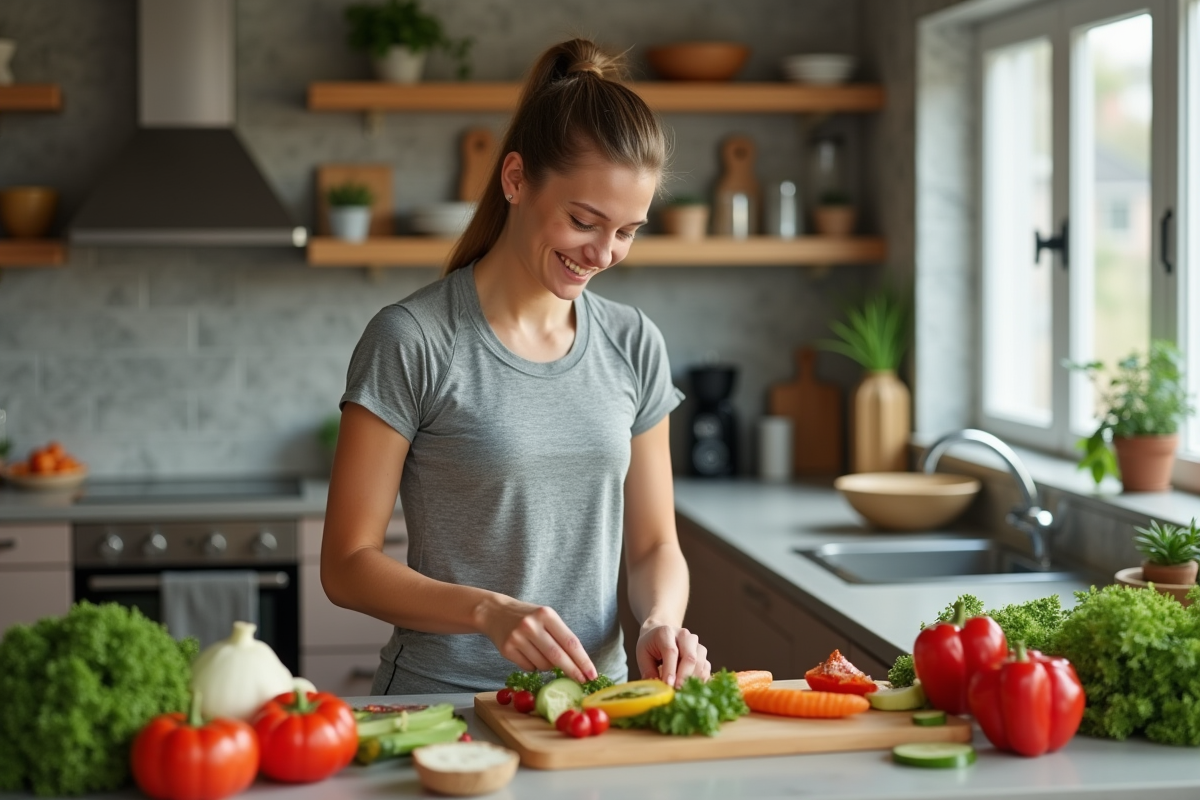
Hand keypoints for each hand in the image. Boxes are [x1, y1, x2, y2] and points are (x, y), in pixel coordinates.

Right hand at [479, 596, 596, 683]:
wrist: (494, 612)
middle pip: (558, 656)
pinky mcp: (507, 649)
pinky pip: (529, 668)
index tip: (592, 673)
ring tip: (542, 653)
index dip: (583, 660)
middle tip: (583, 680)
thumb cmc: (528, 617)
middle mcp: (531, 625)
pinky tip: (528, 653)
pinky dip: (534, 666)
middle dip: (573, 671)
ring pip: (543, 665)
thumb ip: (560, 637)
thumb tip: (577, 665)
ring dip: (549, 667)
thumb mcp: (545, 617)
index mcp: (546, 614)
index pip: (570, 642)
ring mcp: (518, 637)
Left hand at [636, 625, 709, 688]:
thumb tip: (657, 691)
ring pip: (701, 663)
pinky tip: (691, 688)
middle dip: (684, 677)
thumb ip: (648, 671)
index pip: (671, 651)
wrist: (660, 632)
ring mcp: (696, 644)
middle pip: (690, 657)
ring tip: (683, 692)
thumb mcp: (643, 655)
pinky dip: (701, 680)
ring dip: (693, 680)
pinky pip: (706, 668)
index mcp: (666, 633)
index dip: (670, 670)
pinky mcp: (702, 654)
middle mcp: (684, 636)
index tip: (668, 685)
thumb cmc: (650, 645)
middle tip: (677, 692)